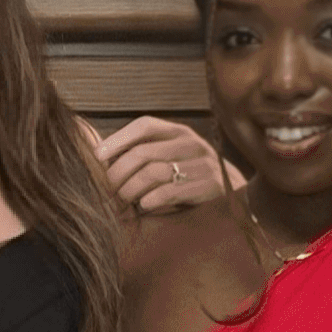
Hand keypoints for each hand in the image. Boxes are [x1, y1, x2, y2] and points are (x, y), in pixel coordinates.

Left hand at [94, 118, 229, 217]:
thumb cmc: (190, 179)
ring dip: (131, 190)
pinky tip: (144, 206)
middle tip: (105, 191)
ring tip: (122, 202)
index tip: (96, 156)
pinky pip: (171, 191)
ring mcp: (202, 163)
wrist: (234, 196)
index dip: (118, 138)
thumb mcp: (170, 159)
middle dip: (118, 174)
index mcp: (178, 132)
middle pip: (143, 152)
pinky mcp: (210, 186)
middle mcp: (191, 143)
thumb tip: (99, 155)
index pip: (144, 125)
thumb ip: (143, 155)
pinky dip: (151, 200)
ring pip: (154, 172)